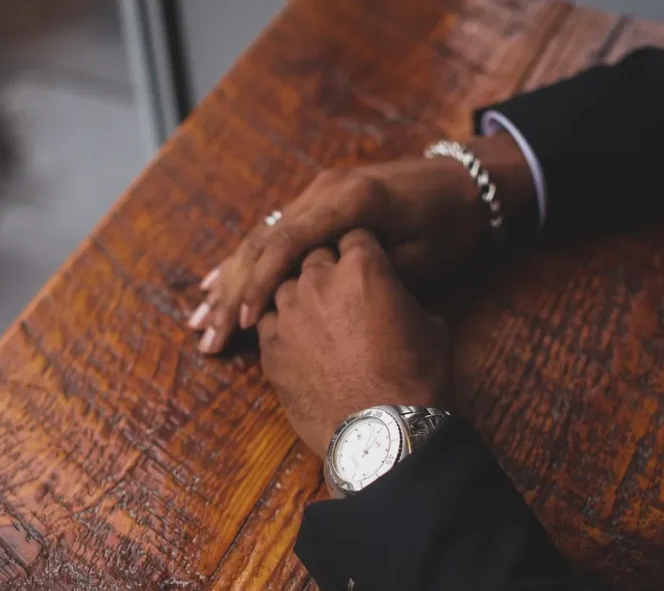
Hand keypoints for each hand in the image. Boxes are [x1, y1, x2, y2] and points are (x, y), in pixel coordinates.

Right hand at [189, 134, 535, 352]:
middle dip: (232, 291)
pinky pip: (273, 234)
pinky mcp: (317, 204)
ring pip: (261, 238)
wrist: (463, 184)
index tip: (245, 321)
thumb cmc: (450, 225)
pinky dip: (246, 264)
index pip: (289, 241)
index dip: (263, 283)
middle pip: (264, 241)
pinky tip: (218, 284)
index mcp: (350, 200)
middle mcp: (324, 190)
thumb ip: (371, 274)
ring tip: (201, 320)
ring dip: (230, 281)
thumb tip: (323, 303)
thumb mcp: (423, 256)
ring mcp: (318, 194)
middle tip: (207, 334)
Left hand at [257, 230, 451, 457]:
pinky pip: (266, 321)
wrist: (382, 433)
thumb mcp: (432, 327)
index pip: (354, 235)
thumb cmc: (416, 380)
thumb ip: (404, 299)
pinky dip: (280, 325)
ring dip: (299, 294)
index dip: (361, 249)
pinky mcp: (269, 348)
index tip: (364, 262)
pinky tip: (295, 339)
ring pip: (283, 283)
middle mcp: (318, 281)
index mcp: (363, 267)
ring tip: (315, 315)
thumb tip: (396, 300)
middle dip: (326, 267)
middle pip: (313, 254)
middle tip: (340, 290)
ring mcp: (288, 314)